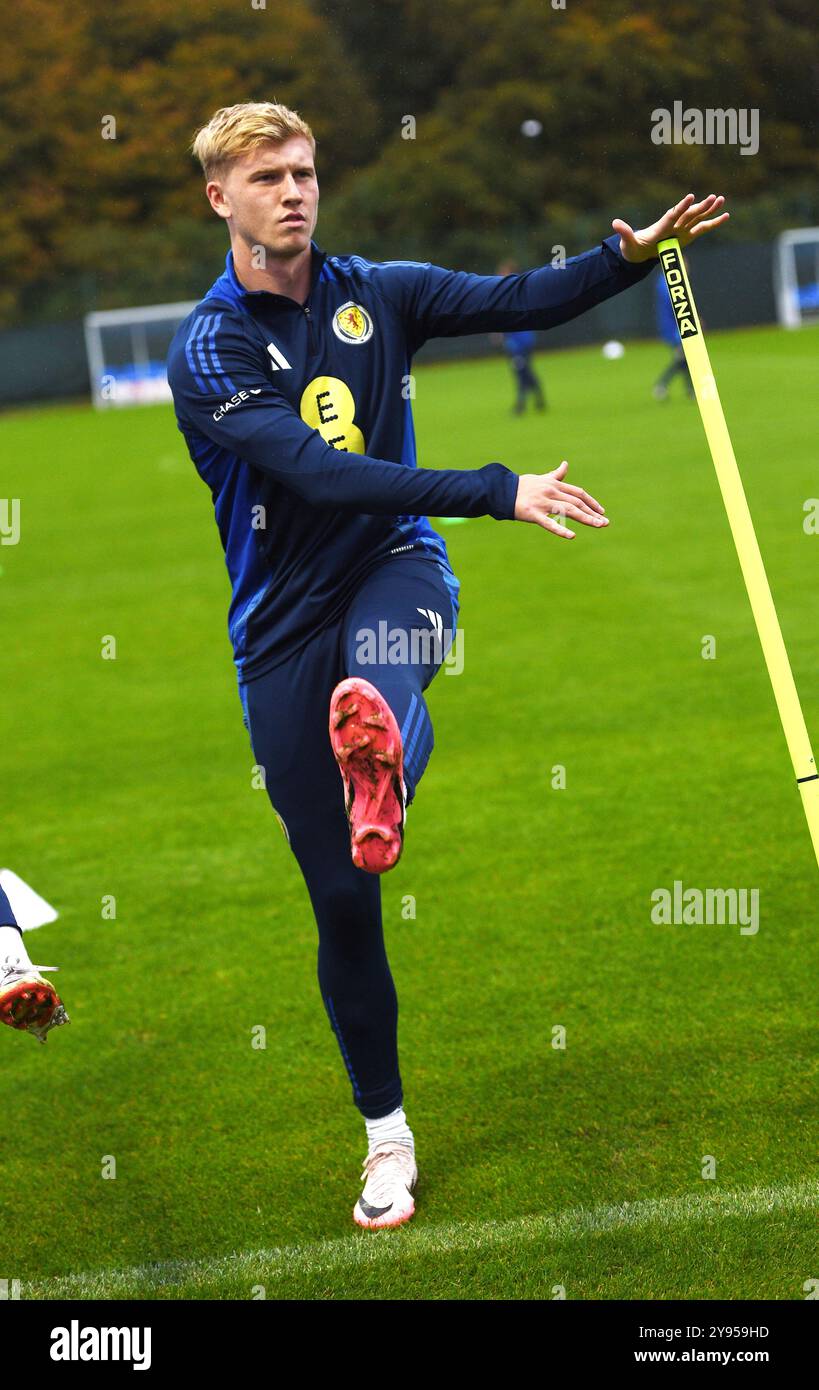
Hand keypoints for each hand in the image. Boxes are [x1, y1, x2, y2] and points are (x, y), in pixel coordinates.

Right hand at [513, 460, 608, 538]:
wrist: (501, 491)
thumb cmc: (522, 486)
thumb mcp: (542, 478)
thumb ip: (556, 475)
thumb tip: (566, 464)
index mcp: (554, 485)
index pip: (578, 493)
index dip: (591, 502)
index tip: (601, 511)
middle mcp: (551, 492)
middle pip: (577, 502)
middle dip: (593, 512)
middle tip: (605, 523)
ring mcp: (543, 503)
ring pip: (568, 511)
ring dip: (585, 518)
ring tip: (598, 525)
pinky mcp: (533, 514)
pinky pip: (549, 523)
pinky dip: (561, 530)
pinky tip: (572, 536)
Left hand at [613, 193, 728, 263]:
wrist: (639, 251)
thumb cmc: (633, 247)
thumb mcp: (627, 243)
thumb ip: (624, 233)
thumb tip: (614, 222)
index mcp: (661, 227)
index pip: (673, 215)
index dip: (681, 207)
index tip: (690, 197)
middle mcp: (673, 225)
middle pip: (689, 214)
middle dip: (701, 207)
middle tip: (714, 197)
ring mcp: (681, 230)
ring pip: (697, 218)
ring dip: (709, 210)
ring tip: (721, 199)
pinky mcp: (687, 236)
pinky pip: (702, 229)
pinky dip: (713, 223)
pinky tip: (726, 216)